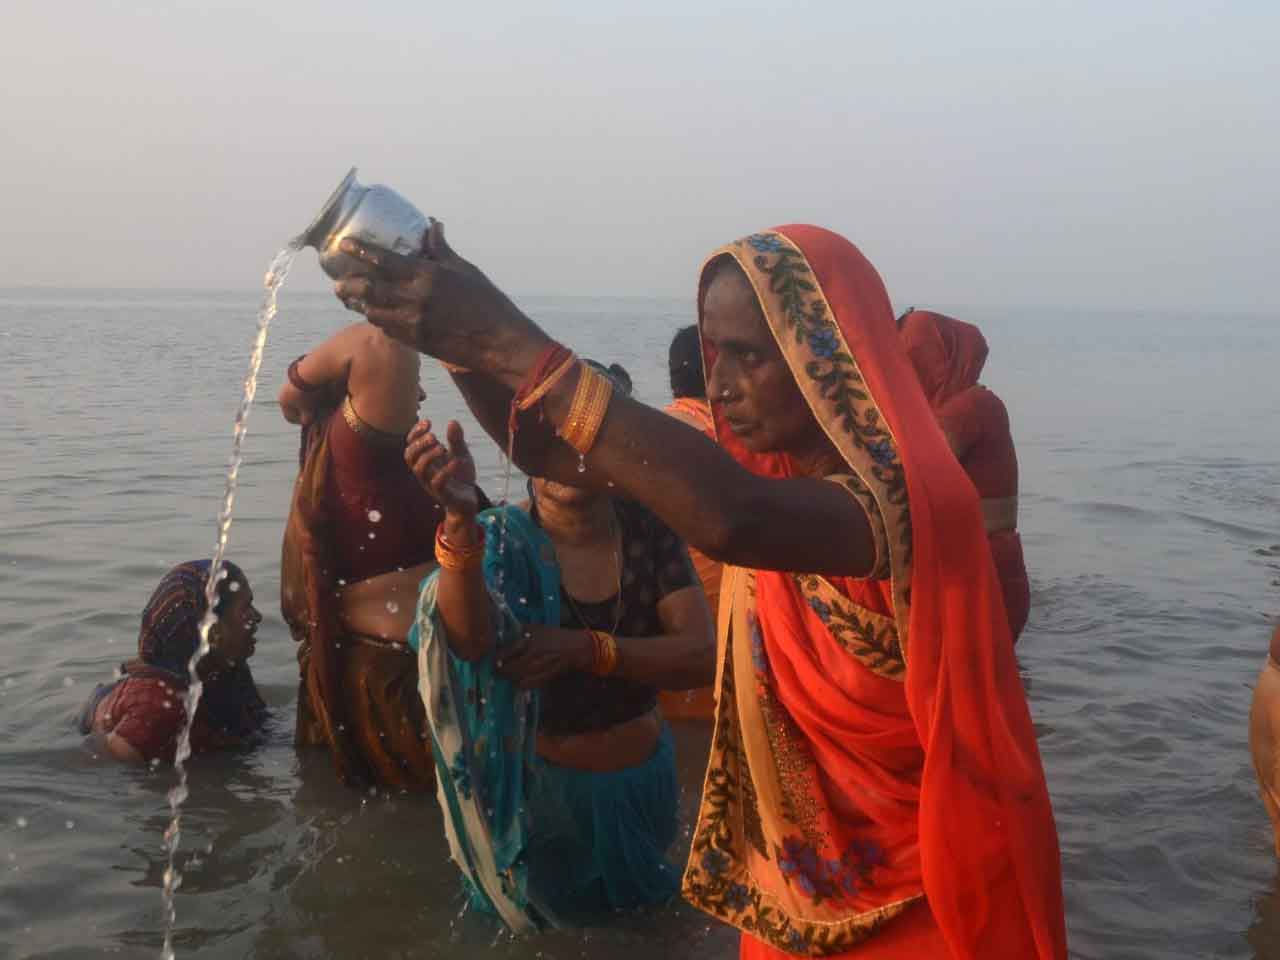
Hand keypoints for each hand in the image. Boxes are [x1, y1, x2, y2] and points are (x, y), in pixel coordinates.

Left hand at [332, 221, 546, 378]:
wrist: (498, 342)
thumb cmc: (487, 302)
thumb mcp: (464, 270)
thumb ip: (441, 250)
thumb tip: (431, 226)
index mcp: (427, 276)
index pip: (384, 260)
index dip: (361, 252)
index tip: (344, 245)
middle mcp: (415, 299)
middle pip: (369, 289)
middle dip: (349, 285)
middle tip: (338, 281)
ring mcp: (413, 323)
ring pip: (373, 312)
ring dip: (359, 305)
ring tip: (349, 299)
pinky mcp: (416, 342)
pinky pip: (387, 330)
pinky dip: (378, 320)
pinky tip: (374, 315)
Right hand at [405, 419, 479, 517]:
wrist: (468, 500)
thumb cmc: (460, 476)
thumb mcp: (461, 454)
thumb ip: (456, 440)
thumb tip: (452, 421)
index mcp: (426, 460)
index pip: (411, 445)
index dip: (415, 432)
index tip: (428, 422)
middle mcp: (425, 471)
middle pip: (409, 456)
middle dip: (419, 443)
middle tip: (434, 437)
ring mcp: (431, 483)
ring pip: (419, 470)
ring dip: (428, 456)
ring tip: (443, 448)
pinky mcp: (442, 494)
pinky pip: (437, 483)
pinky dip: (445, 471)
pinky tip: (456, 461)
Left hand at [496, 626, 593, 688]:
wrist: (576, 647)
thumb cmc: (555, 635)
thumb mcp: (537, 628)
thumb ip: (520, 632)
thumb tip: (503, 636)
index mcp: (529, 641)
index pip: (506, 653)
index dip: (496, 658)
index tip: (491, 660)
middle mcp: (533, 655)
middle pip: (509, 668)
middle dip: (501, 671)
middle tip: (496, 670)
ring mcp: (540, 667)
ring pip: (518, 678)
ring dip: (510, 678)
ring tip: (506, 675)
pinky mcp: (546, 677)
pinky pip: (529, 684)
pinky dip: (522, 684)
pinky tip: (519, 681)